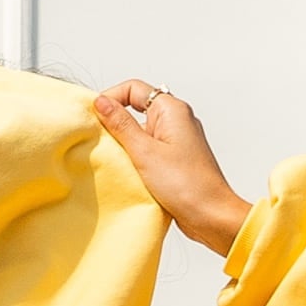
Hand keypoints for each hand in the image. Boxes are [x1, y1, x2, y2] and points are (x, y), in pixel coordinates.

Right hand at [94, 83, 251, 257]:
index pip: (133, 89)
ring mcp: (176, 140)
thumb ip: (120, 124)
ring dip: (124, 145)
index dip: (110, 98)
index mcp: (172, 110)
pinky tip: (127, 173)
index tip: (94, 118)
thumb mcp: (144, 152)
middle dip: (115, 124)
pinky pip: (148, 150)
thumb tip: (100, 102)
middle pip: (135, 109)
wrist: (211, 216)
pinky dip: (135, 158)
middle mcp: (176, 120)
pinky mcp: (174, 159)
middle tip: (100, 142)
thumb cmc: (186, 185)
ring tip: (115, 162)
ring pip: (140, 132)